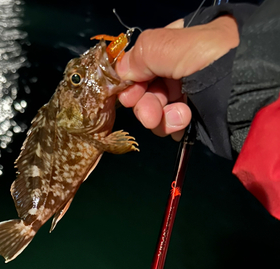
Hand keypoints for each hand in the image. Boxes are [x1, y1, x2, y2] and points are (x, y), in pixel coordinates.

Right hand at [116, 16, 238, 140]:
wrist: (245, 93)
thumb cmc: (210, 60)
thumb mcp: (170, 45)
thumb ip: (139, 55)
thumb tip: (122, 72)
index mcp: (174, 43)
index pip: (141, 62)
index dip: (131, 81)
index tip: (128, 95)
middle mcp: (178, 68)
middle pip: (146, 90)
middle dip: (145, 105)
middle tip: (150, 116)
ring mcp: (186, 94)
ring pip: (155, 111)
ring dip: (161, 119)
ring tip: (180, 118)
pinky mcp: (193, 116)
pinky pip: (170, 125)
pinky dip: (173, 127)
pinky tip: (184, 125)